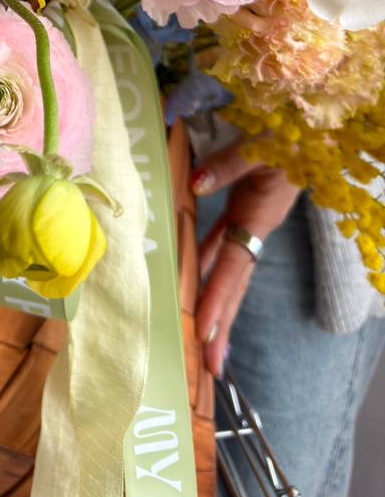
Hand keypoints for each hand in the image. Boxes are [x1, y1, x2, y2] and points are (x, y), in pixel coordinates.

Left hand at [191, 139, 299, 377]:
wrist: (308, 128)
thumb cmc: (286, 134)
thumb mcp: (260, 145)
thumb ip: (227, 165)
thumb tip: (193, 185)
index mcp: (260, 215)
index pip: (235, 264)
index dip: (219, 297)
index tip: (205, 331)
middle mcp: (254, 227)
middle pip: (235, 284)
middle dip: (222, 325)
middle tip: (208, 368)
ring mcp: (249, 223)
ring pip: (226, 271)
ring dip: (212, 303)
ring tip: (198, 341)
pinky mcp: (242, 212)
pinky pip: (219, 246)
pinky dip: (204, 266)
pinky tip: (187, 282)